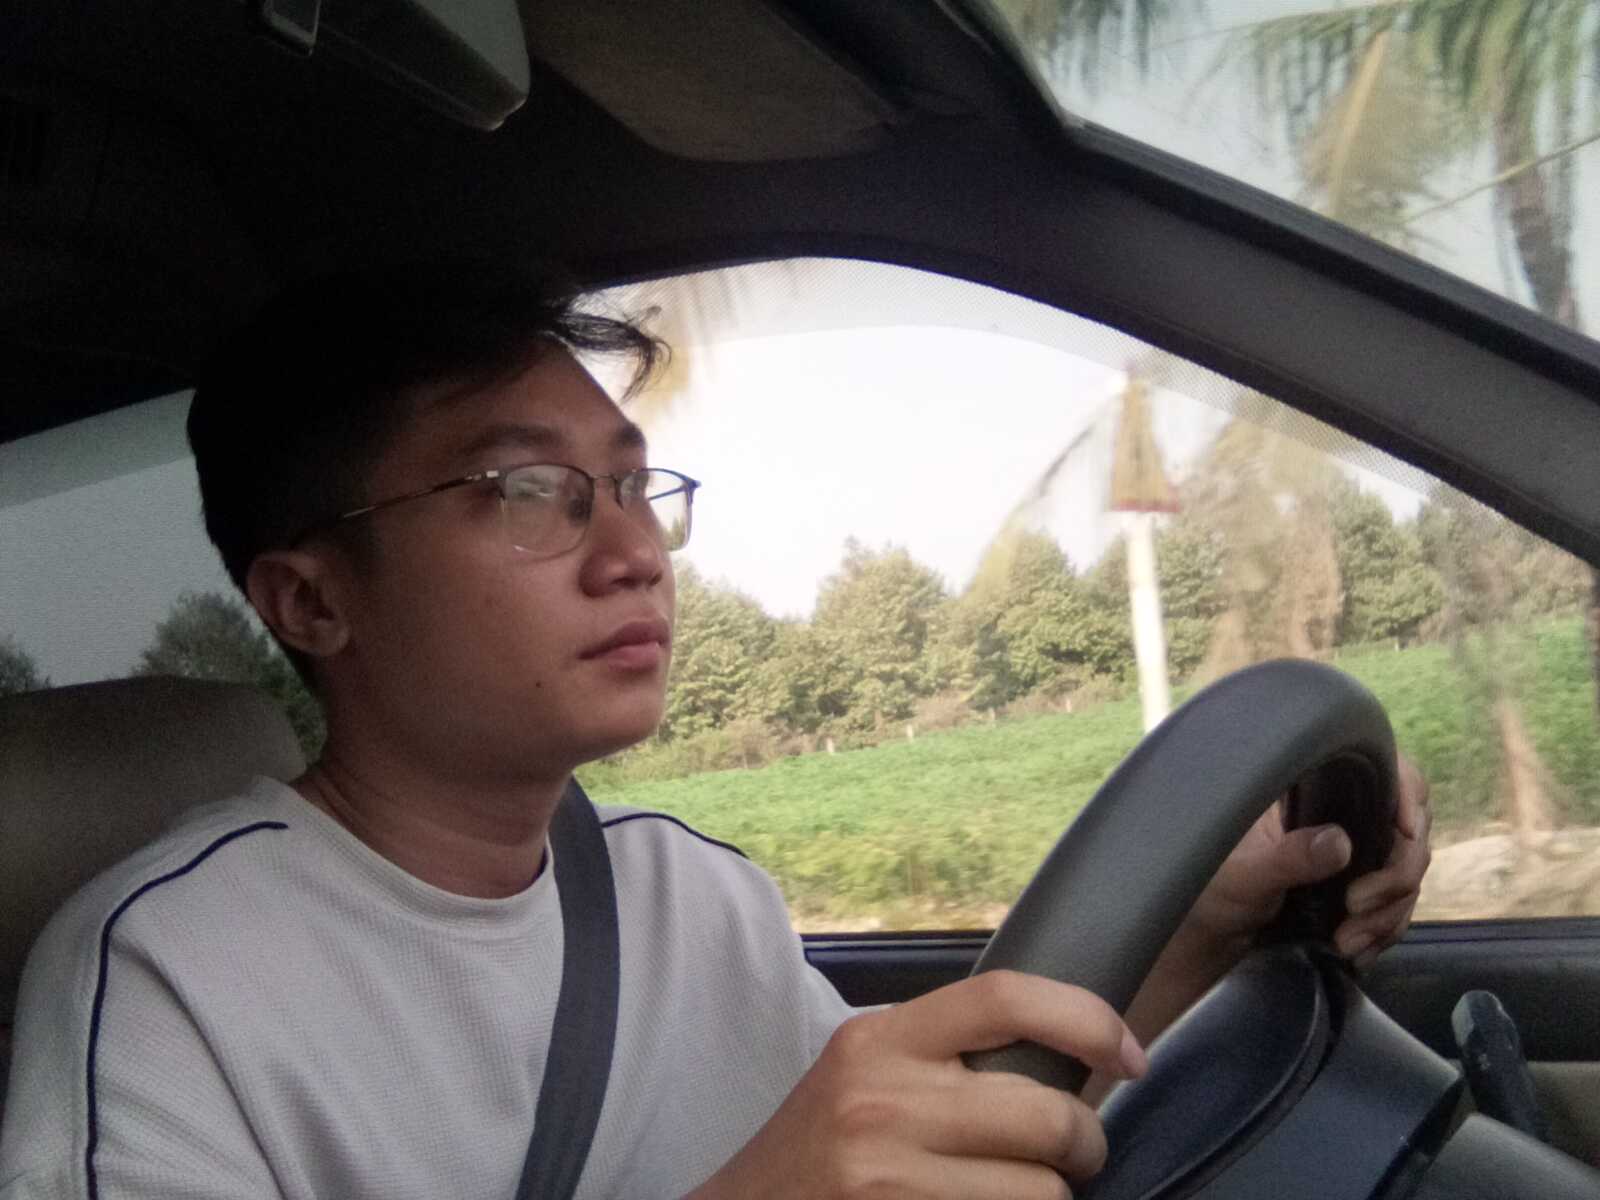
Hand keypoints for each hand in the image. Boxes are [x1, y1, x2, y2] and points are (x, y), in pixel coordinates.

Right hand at [691, 971, 1147, 1199]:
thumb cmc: (816, 1153)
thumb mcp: (863, 1075)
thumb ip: (943, 1055)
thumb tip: (1067, 1051)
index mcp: (879, 1041)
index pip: (1005, 998)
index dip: (1087, 1018)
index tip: (1129, 1053)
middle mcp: (882, 1101)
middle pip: (1047, 1115)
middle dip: (1084, 1144)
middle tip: (1074, 1156)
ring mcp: (889, 1178)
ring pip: (1043, 1194)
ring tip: (1012, 1193)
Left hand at [1185, 752, 1432, 971]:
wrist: (1213, 936)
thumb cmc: (1214, 891)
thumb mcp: (1243, 875)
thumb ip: (1287, 858)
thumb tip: (1339, 842)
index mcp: (1312, 789)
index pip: (1381, 767)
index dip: (1405, 791)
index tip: (1405, 830)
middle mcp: (1340, 814)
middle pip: (1408, 829)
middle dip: (1394, 875)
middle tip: (1357, 906)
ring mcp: (1356, 852)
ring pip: (1408, 873)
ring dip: (1388, 913)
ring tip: (1348, 941)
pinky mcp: (1361, 889)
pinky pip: (1399, 906)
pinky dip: (1384, 931)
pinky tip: (1359, 950)